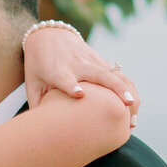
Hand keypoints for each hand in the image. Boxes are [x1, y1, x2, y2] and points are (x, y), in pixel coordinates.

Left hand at [23, 25, 137, 125]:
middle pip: (99, 74)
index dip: (71, 86)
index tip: (79, 94)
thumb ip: (37, 104)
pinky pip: (119, 75)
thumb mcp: (32, 83)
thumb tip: (41, 131)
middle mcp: (77, 63)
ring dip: (128, 93)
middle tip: (128, 105)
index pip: (65, 78)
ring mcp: (92, 60)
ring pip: (115, 75)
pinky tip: (134, 108)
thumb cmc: (38, 65)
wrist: (48, 35)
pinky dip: (129, 90)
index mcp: (57, 69)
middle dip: (116, 88)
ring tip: (134, 118)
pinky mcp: (101, 61)